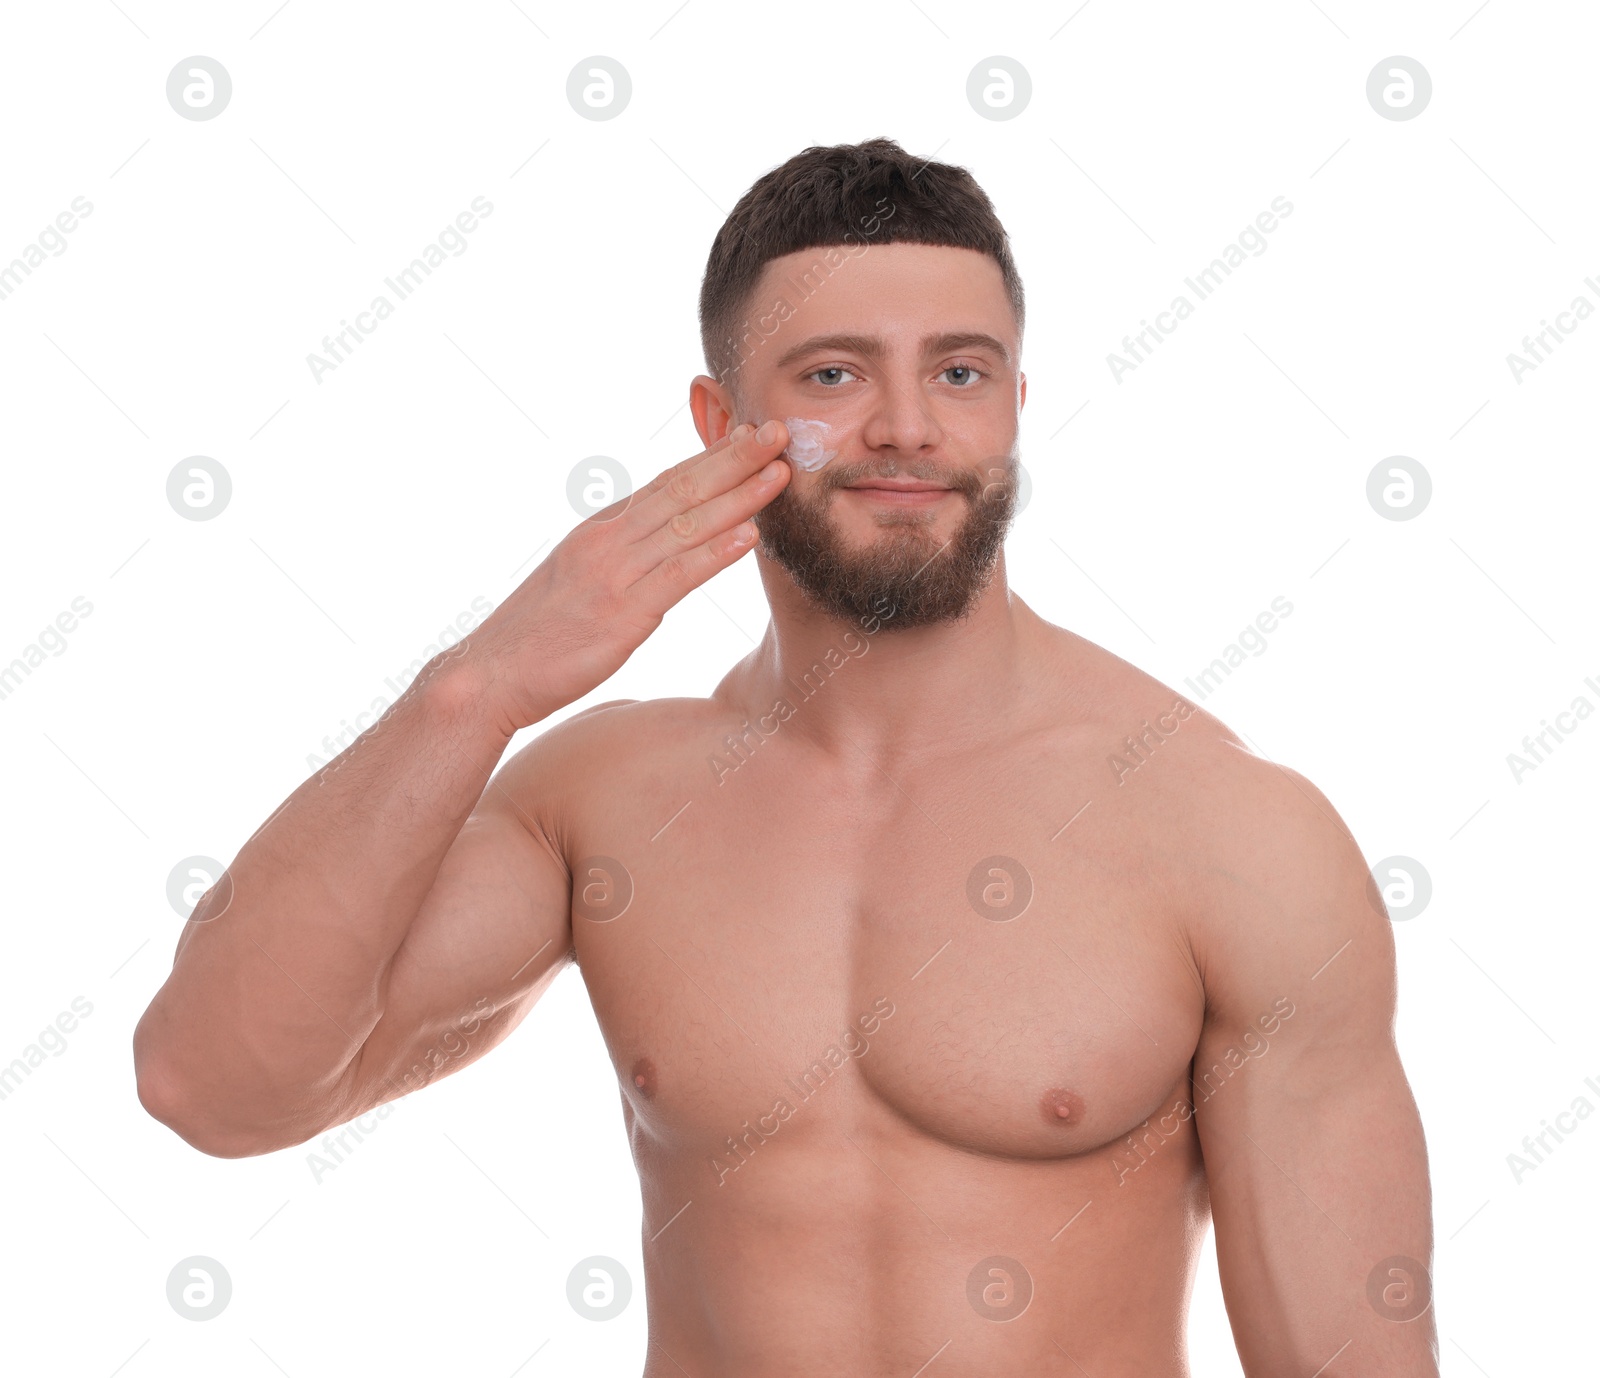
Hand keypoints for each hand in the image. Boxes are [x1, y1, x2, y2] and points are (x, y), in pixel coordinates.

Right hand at [465, 421, 790, 731]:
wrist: (488, 674)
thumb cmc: (536, 635)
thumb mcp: (578, 579)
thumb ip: (618, 557)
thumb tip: (656, 544)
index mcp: (600, 529)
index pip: (665, 482)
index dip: (712, 456)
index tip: (752, 432)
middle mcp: (607, 540)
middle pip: (681, 489)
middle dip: (735, 458)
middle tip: (780, 431)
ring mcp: (613, 575)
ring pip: (686, 525)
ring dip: (738, 497)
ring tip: (779, 473)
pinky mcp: (621, 615)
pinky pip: (676, 577)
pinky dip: (714, 553)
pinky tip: (748, 536)